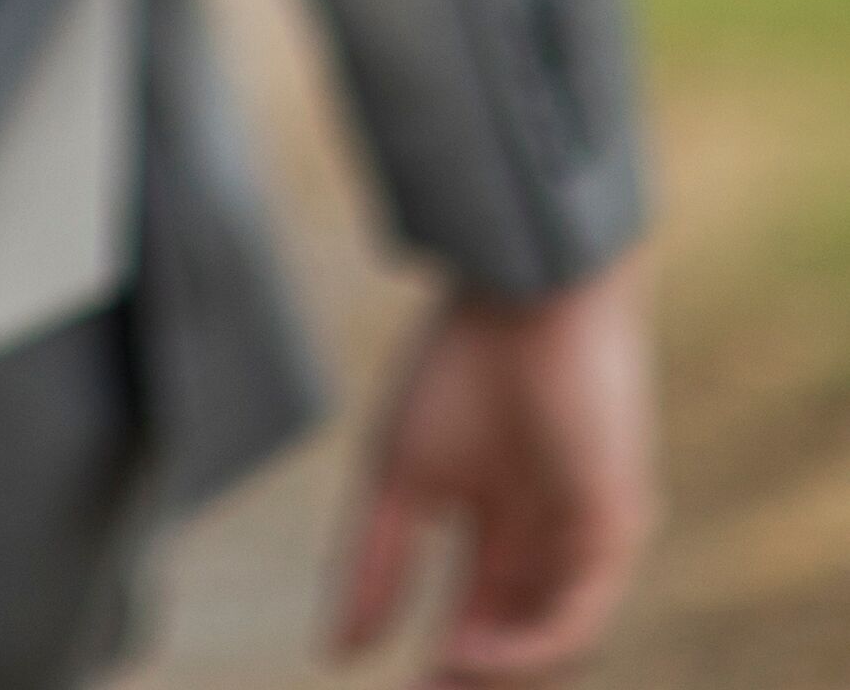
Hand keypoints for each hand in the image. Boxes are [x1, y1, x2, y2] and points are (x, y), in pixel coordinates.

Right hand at [325, 257, 653, 681]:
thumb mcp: (394, 480)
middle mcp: (552, 540)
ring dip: (501, 673)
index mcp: (502, 523)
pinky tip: (470, 652)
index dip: (446, 663)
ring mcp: (588, 536)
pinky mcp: (615, 525)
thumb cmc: (456, 370)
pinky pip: (579, 611)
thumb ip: (369, 564)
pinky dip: (529, 643)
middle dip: (476, 679)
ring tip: (443, 682)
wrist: (519, 299)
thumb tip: (336, 651)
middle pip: (522, 638)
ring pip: (554, 637)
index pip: (479, 616)